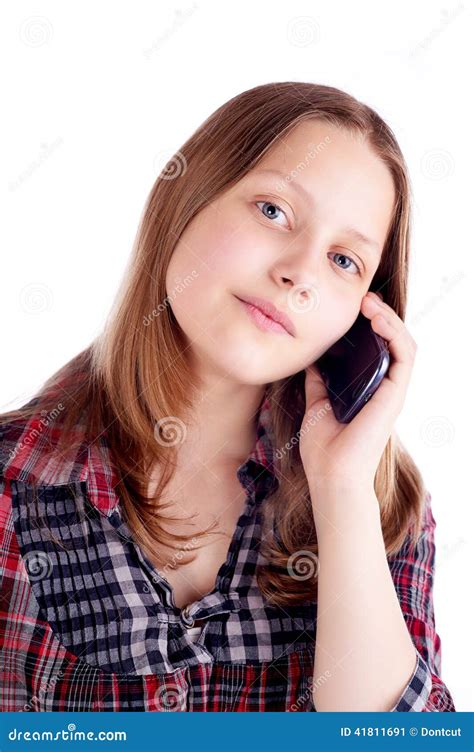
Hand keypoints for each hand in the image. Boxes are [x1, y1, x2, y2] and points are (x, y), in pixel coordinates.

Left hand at [299, 291, 417, 492]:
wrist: (330, 473)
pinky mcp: (395, 394)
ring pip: (402, 343)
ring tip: (369, 302)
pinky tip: (377, 318)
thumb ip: (319, 380)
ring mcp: (392, 390)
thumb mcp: (316, 402)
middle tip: (361, 298)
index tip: (352, 306)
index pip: (376, 348)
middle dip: (379, 315)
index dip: (368, 325)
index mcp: (367, 388)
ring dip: (389, 318)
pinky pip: (404, 355)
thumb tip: (312, 357)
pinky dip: (394, 333)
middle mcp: (383, 386)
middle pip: (391, 341)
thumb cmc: (324, 446)